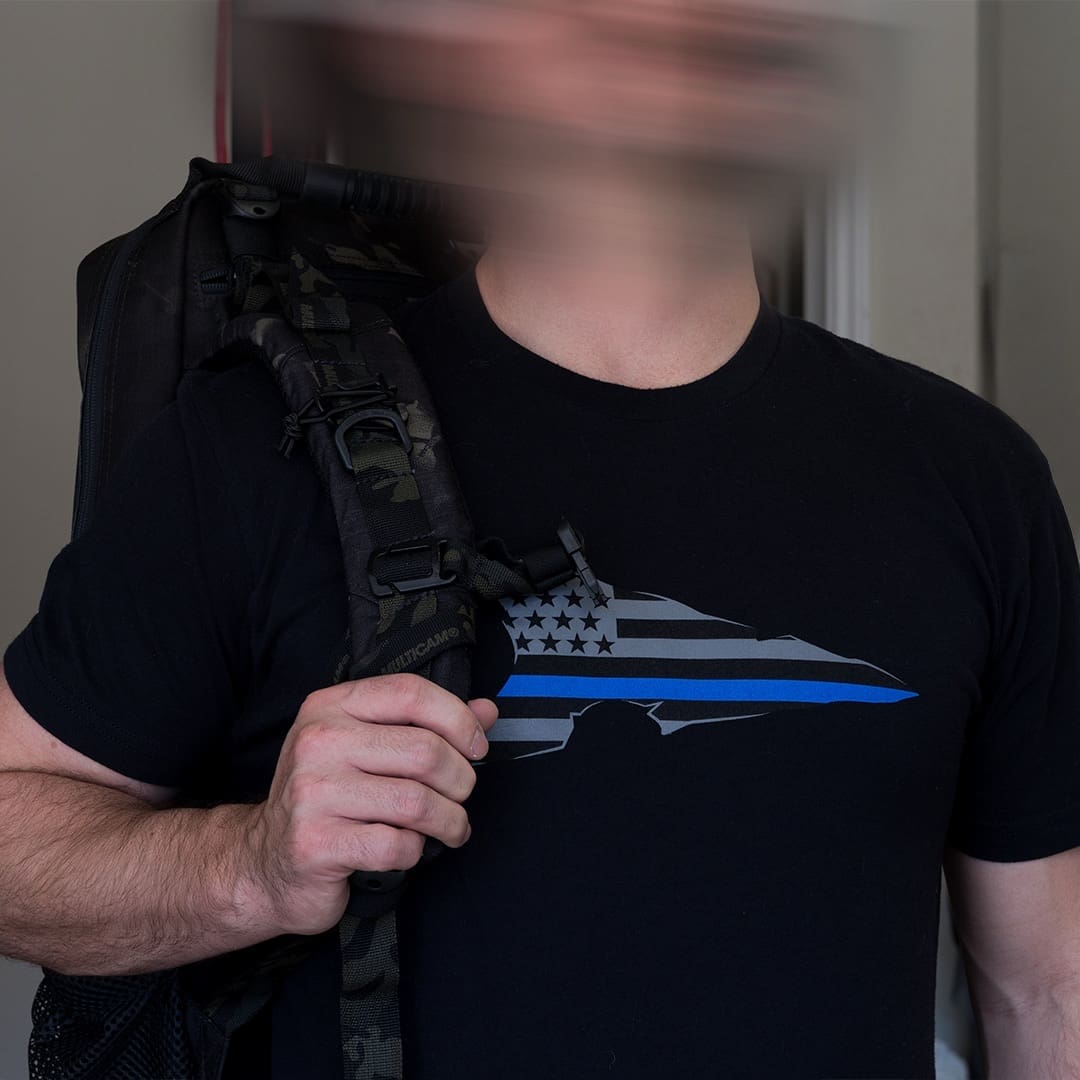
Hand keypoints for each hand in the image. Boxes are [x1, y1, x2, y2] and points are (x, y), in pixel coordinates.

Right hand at [244, 674, 497, 935]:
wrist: (264, 863)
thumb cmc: (328, 798)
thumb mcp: (368, 747)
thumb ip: (427, 725)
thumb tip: (487, 710)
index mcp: (330, 706)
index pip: (410, 693)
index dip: (457, 718)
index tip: (476, 746)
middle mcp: (318, 742)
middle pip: (424, 751)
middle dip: (460, 780)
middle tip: (460, 796)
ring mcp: (312, 793)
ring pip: (417, 802)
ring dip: (449, 820)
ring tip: (450, 827)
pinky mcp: (316, 844)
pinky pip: (397, 845)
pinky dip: (415, 851)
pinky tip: (407, 849)